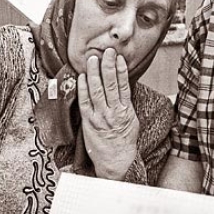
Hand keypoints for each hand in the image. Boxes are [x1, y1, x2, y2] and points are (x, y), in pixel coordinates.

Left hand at [77, 48, 139, 179]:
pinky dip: (83, 89)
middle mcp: (113, 112)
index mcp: (126, 111)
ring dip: (94, 74)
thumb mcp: (132, 122)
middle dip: (108, 66)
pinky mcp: (89, 122)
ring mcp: (100, 117)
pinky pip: (85, 102)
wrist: (116, 161)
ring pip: (97, 91)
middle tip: (106, 52)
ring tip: (93, 59)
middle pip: (110, 85)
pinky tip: (81, 78)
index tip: (118, 58)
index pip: (124, 86)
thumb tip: (122, 88)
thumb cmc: (125, 142)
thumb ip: (126, 105)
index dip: (121, 70)